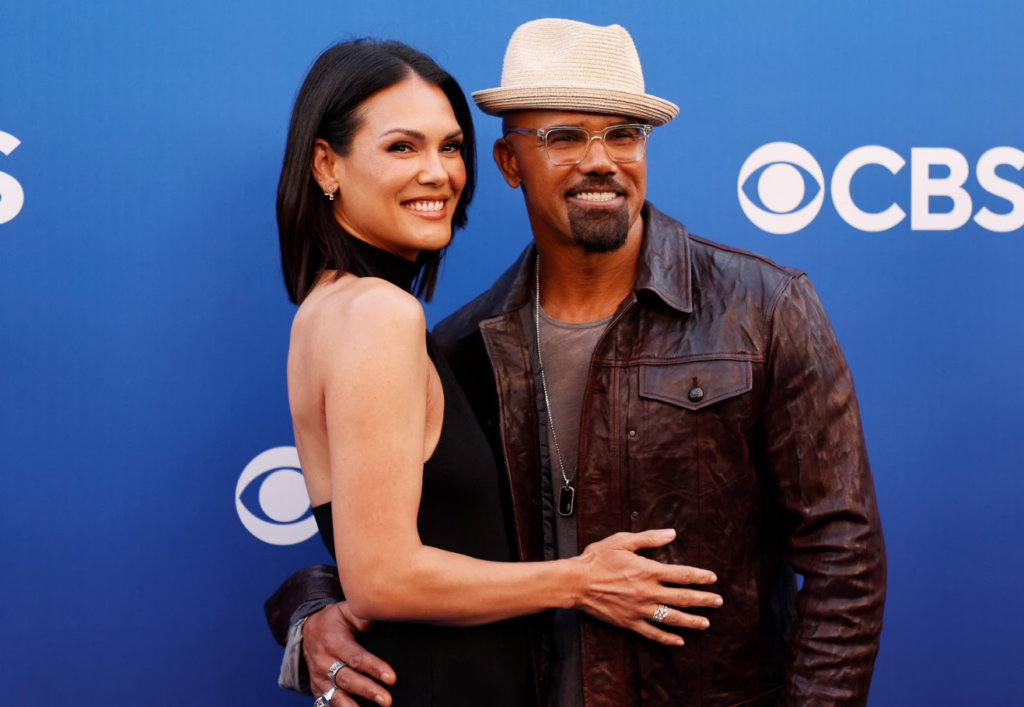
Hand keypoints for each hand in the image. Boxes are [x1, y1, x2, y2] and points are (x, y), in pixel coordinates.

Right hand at [304, 601, 395, 706]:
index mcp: (333, 642)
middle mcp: (323, 662)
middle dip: (368, 691)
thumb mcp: (345, 610)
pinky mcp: (317, 688)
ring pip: (336, 695)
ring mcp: (318, 677)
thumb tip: (376, 621)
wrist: (306, 628)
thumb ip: (361, 616)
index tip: (391, 677)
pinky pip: (327, 702)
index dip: (374, 667)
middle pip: (348, 680)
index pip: (356, 657)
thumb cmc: (333, 620)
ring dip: (353, 706)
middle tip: (387, 700)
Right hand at [572, 529, 722, 645]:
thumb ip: (649, 538)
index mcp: (648, 571)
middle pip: (682, 598)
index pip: (681, 575)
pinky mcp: (629, 622)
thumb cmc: (597, 559)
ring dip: (691, 621)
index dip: (699, 577)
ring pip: (671, 618)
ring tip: (705, 623)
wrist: (576, 583)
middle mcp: (647, 592)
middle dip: (703, 600)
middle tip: (718, 602)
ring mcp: (639, 610)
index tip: (712, 578)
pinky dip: (667, 638)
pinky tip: (678, 641)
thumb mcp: (622, 541)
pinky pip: (652, 633)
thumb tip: (671, 534)